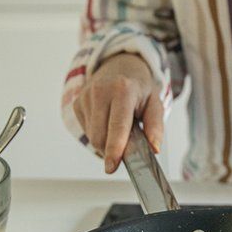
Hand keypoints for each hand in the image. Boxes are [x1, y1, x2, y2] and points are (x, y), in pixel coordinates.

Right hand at [73, 53, 163, 173]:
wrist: (119, 65)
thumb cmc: (139, 88)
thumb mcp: (155, 103)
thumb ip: (155, 127)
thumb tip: (154, 148)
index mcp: (123, 90)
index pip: (117, 125)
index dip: (115, 148)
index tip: (112, 166)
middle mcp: (100, 91)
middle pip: (101, 136)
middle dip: (112, 149)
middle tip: (127, 144)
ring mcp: (85, 97)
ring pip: (92, 137)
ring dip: (106, 142)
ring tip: (118, 127)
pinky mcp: (77, 103)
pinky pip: (87, 131)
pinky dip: (98, 133)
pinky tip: (107, 121)